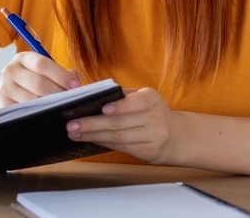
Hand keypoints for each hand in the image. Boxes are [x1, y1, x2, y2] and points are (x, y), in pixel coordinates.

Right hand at [0, 52, 79, 109]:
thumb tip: (75, 80)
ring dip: (50, 106)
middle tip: (72, 101)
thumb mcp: (45, 73)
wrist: (8, 98)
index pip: (42, 64)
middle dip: (58, 93)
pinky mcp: (2, 105)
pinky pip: (24, 112)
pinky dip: (38, 115)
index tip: (76, 85)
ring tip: (62, 109)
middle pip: (38, 83)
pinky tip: (48, 117)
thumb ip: (62, 74)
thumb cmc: (32, 84)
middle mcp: (10, 71)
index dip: (61, 75)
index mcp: (23, 58)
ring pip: (33, 100)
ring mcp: (4, 88)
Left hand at [65, 87, 180, 163]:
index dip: (119, 106)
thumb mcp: (143, 99)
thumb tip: (90, 97)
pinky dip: (103, 143)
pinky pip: (122, 147)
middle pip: (120, 122)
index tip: (102, 108)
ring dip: (93, 136)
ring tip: (75, 133)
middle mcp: (155, 118)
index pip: (135, 102)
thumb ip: (121, 97)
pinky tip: (89, 140)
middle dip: (92, 124)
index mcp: (151, 99)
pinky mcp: (149, 153)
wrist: (177, 136)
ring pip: (118, 137)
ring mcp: (154, 137)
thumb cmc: (151, 112)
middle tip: (72, 124)